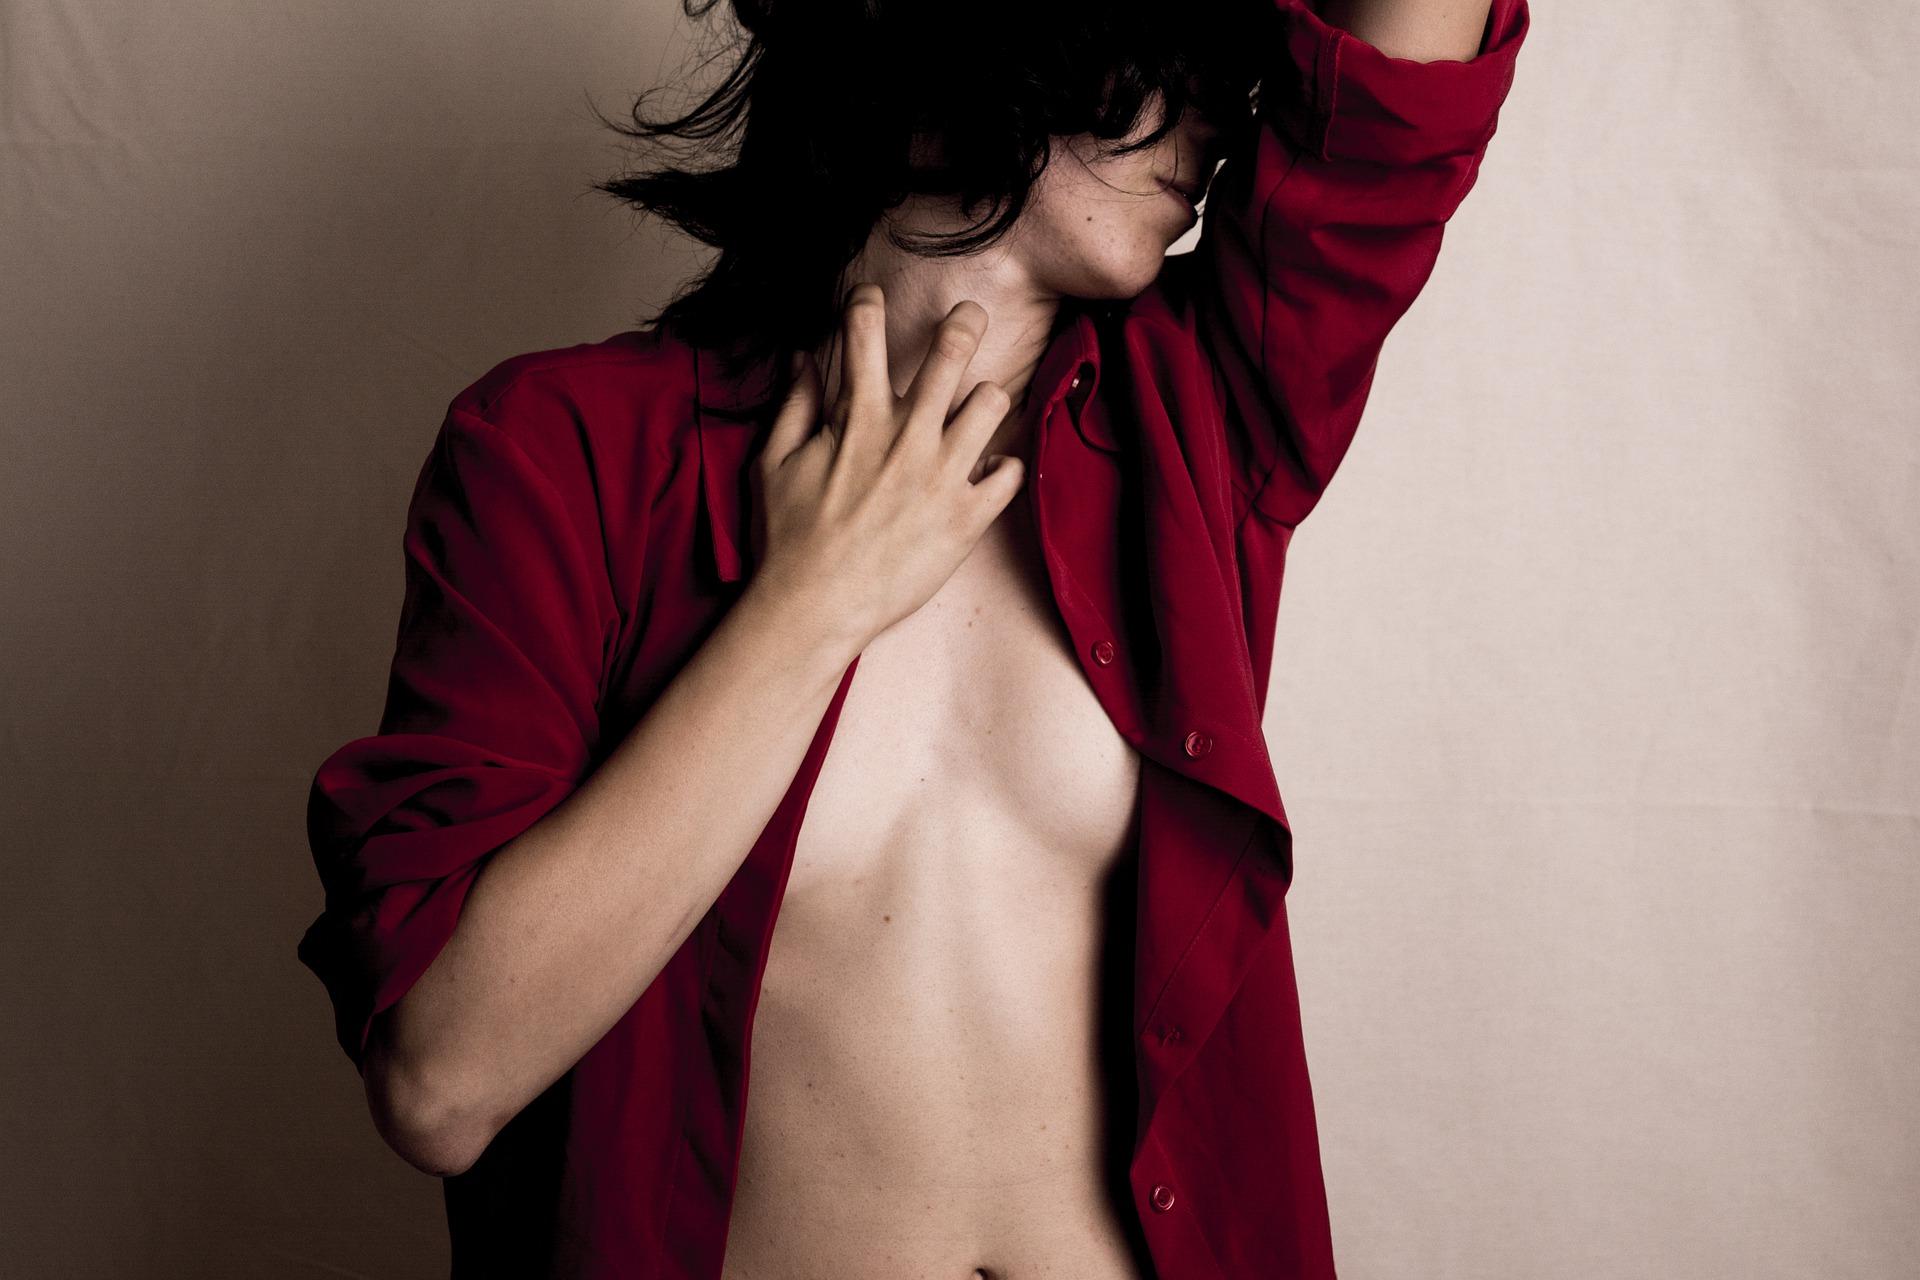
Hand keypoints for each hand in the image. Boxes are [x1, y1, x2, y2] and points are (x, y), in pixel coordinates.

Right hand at [747, 282, 1025, 650]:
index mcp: (859, 418)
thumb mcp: (775, 463)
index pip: (864, 332)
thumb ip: (794, 405)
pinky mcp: (968, 518)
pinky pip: (1012, 472)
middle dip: (963, 321)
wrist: (814, 608)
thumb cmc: (788, 538)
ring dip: (986, 401)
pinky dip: (1003, 469)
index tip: (870, 298)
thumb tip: (801, 356)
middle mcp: (908, 438)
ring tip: (975, 413)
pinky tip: (985, 473)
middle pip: (952, 349)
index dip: (866, 302)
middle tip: (968, 315)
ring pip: (994, 402)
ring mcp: (943, 476)